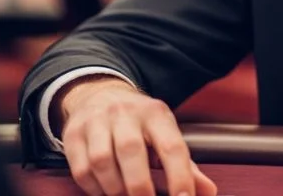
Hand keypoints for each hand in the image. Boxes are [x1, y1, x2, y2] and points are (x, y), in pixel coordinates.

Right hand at [56, 77, 216, 195]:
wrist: (99, 95)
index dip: (179, 176)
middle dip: (140, 187)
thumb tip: (208, 191)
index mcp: (156, 113)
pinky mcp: (74, 134)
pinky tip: (106, 191)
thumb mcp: (165, 135)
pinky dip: (95, 189)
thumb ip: (186, 165)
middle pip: (132, 151)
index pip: (171, 145)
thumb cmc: (139, 124)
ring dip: (115, 189)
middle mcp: (126, 113)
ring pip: (102, 162)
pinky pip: (82, 169)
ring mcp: (97, 121)